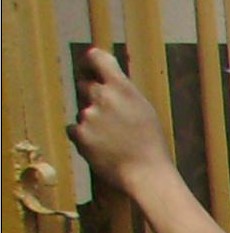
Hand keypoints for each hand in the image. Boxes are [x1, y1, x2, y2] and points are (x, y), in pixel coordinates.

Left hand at [66, 48, 174, 195]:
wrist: (147, 174)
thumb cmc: (151, 143)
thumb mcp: (144, 108)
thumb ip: (123, 91)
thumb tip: (106, 78)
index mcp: (122, 87)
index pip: (96, 58)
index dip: (90, 61)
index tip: (89, 67)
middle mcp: (102, 96)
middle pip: (85, 85)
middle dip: (93, 96)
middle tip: (108, 114)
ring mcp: (88, 115)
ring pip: (82, 110)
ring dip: (91, 119)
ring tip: (111, 138)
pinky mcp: (79, 134)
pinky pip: (75, 129)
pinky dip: (84, 136)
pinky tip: (102, 147)